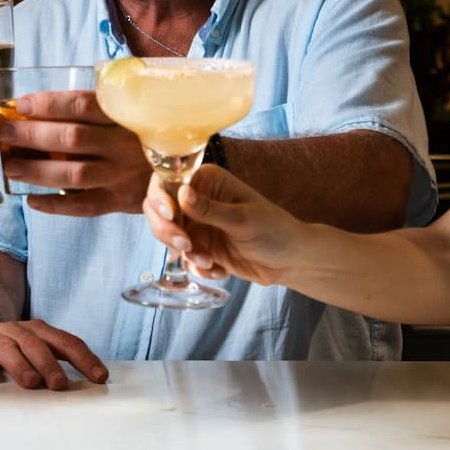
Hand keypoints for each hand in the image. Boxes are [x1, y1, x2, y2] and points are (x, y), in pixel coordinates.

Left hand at [0, 90, 152, 216]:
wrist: (187, 170)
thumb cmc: (149, 135)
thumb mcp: (134, 113)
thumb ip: (99, 108)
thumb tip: (42, 107)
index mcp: (126, 116)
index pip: (83, 105)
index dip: (49, 104)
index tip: (21, 104)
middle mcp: (124, 145)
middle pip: (72, 138)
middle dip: (33, 135)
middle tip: (5, 133)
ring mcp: (123, 175)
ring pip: (74, 174)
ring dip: (38, 170)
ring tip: (10, 166)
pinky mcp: (122, 201)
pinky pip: (85, 206)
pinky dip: (56, 205)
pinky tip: (32, 201)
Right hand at [0, 318, 108, 389]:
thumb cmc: (10, 356)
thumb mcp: (34, 356)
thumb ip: (55, 368)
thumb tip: (86, 392)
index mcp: (39, 332)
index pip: (66, 342)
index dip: (84, 358)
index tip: (99, 378)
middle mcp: (17, 330)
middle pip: (36, 343)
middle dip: (49, 363)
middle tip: (59, 384)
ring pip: (6, 346)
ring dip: (20, 364)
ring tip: (31, 382)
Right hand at [140, 165, 304, 286]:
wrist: (291, 262)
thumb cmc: (275, 231)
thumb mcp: (243, 219)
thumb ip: (210, 209)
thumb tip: (181, 193)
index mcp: (208, 181)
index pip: (168, 180)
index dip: (161, 197)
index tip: (171, 216)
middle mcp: (197, 200)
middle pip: (159, 209)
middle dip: (167, 230)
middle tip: (186, 245)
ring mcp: (197, 224)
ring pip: (167, 236)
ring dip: (185, 252)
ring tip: (209, 262)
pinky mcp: (201, 247)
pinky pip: (183, 258)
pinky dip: (196, 267)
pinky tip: (218, 270)